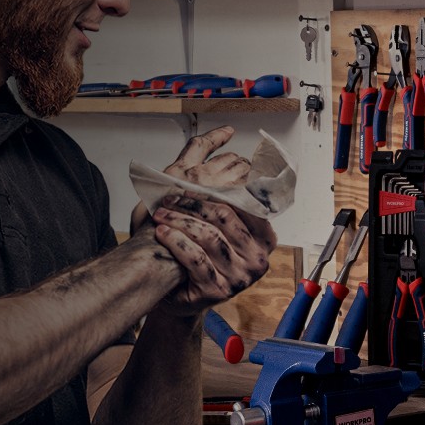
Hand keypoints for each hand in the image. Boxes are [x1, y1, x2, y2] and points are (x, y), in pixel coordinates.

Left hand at [148, 126, 276, 312]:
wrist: (179, 292)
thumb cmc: (196, 250)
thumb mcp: (211, 215)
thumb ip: (222, 177)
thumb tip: (227, 133)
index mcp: (264, 235)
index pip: (247, 201)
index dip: (218, 184)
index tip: (194, 175)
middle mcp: (258, 257)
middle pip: (225, 217)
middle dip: (192, 204)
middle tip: (168, 198)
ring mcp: (240, 276)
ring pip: (209, 236)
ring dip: (179, 222)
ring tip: (160, 215)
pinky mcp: (218, 290)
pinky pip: (196, 259)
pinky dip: (176, 242)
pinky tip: (162, 234)